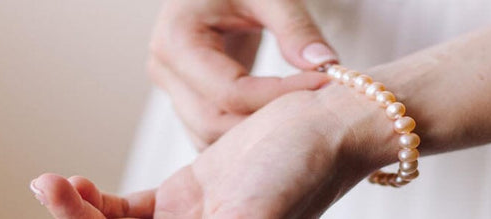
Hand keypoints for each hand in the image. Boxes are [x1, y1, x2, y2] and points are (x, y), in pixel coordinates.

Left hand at [32, 86, 398, 217]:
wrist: (329, 124)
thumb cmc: (308, 168)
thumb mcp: (256, 215)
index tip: (75, 218)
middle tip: (52, 193)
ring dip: (79, 213)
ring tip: (51, 184)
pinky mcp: (187, 196)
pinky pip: (128, 211)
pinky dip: (96, 202)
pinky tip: (74, 184)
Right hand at [148, 0, 337, 149]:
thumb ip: (295, 27)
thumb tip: (324, 63)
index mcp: (177, 40)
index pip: (230, 92)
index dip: (279, 96)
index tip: (323, 84)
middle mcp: (166, 71)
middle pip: (214, 124)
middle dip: (265, 126)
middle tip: (314, 110)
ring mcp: (174, 88)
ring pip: (210, 136)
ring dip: (255, 137)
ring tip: (300, 117)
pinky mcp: (188, 97)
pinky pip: (214, 130)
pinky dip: (246, 134)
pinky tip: (280, 119)